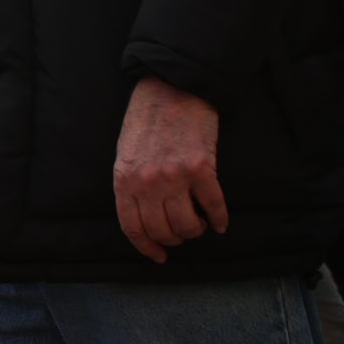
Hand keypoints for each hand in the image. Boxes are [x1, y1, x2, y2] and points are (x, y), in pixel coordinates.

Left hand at [113, 75, 228, 263]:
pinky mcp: (202, 168)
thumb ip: (130, 182)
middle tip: (182, 233)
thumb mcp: (125, 151)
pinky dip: (219, 219)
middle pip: (162, 230)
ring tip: (197, 224)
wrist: (172, 88)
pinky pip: (213, 206)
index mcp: (123, 179)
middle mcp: (147, 183)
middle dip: (173, 238)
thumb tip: (143, 213)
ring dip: (194, 230)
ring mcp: (175, 177)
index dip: (146, 246)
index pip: (132, 227)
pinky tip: (219, 223)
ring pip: (187, 225)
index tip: (158, 256)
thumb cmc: (146, 118)